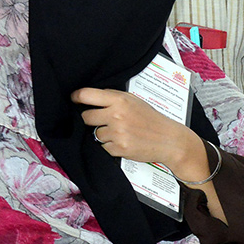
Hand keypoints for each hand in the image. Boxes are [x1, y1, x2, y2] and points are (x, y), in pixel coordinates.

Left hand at [72, 87, 205, 177]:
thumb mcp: (134, 101)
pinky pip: (103, 147)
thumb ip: (113, 98)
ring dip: (103, 134)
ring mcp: (117, 132)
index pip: (86, 95)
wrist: (169, 140)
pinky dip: (111, 146)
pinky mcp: (119, 148)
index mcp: (119, 100)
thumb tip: (89, 97)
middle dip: (92, 120)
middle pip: (86, 117)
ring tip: (120, 133)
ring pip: (95, 134)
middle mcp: (116, 115)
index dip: (76, 97)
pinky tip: (124, 142)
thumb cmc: (152, 119)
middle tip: (105, 121)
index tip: (74, 100)